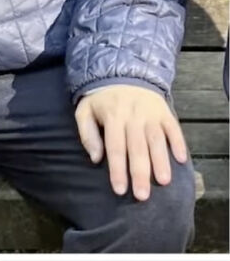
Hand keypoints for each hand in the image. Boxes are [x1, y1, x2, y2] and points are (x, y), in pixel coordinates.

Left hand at [75, 84, 187, 201]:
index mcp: (112, 116)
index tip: (120, 190)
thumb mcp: (85, 110)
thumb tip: (95, 158)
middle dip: (139, 172)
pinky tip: (181, 159)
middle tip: (142, 195)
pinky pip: (173, 127)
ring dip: (160, 161)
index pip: (115, 147)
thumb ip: (87, 134)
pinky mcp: (164, 111)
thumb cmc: (103, 98)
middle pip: (137, 147)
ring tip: (163, 182)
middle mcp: (133, 115)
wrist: (124, 71)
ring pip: (156, 139)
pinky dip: (178, 142)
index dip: (117, 170)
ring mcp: (150, 113)